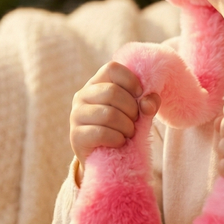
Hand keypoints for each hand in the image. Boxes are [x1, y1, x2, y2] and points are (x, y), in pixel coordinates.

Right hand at [70, 61, 160, 185]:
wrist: (105, 155)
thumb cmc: (122, 126)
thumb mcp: (138, 111)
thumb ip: (148, 103)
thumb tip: (148, 103)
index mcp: (97, 82)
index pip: (112, 68)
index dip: (131, 80)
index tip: (140, 95)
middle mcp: (82, 95)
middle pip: (112, 92)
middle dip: (131, 109)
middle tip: (135, 120)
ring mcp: (76, 115)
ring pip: (108, 114)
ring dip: (126, 126)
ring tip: (129, 132)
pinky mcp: (75, 135)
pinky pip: (101, 133)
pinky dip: (117, 139)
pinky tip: (120, 142)